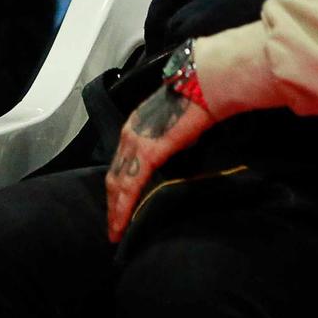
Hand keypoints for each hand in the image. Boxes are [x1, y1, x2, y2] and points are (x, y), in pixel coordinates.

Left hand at [105, 81, 217, 242]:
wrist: (206, 85)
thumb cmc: (197, 100)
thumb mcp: (177, 123)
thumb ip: (170, 139)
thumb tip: (175, 149)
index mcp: (136, 126)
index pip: (120, 162)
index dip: (117, 185)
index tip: (117, 205)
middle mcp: (130, 134)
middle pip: (114, 176)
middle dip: (112, 203)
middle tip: (113, 227)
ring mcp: (136, 143)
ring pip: (118, 184)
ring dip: (116, 210)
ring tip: (116, 232)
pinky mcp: (147, 153)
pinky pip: (131, 186)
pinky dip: (125, 207)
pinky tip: (123, 223)